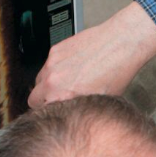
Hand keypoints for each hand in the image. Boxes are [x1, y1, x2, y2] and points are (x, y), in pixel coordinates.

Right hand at [28, 2, 155, 106]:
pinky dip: (57, 68)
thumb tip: (72, 112)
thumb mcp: (100, 101)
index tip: (56, 111)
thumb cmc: (117, 71)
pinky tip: (75, 67)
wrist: (121, 43)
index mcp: (62, 96)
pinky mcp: (55, 50)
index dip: (50, 113)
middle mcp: (53, 81)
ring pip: (40, 79)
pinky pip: (49, 64)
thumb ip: (78, 108)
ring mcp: (52, 63)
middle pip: (34, 98)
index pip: (41, 113)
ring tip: (70, 81)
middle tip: (59, 98)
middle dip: (44, 100)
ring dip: (49, 83)